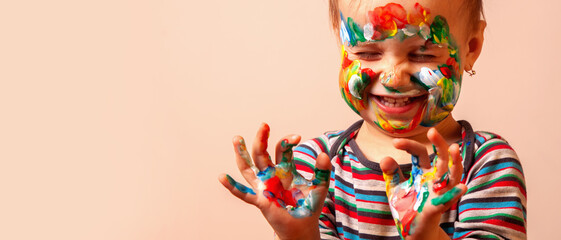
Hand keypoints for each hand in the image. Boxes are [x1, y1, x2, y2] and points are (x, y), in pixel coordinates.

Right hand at [218, 123, 330, 239]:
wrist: (303, 226)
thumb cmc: (308, 204)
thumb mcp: (319, 185)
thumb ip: (322, 170)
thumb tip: (324, 155)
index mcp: (285, 168)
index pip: (281, 149)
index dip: (287, 141)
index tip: (296, 137)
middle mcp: (272, 174)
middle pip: (261, 153)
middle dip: (262, 138)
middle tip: (264, 125)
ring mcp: (264, 186)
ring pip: (248, 168)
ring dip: (241, 153)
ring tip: (236, 139)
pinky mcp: (261, 200)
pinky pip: (244, 193)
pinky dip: (233, 186)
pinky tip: (222, 177)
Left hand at [381, 128, 466, 239]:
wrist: (409, 231)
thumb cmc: (406, 208)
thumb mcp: (395, 187)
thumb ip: (391, 173)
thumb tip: (385, 157)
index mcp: (423, 173)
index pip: (420, 153)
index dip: (409, 145)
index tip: (395, 143)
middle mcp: (433, 180)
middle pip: (441, 158)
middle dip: (439, 144)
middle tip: (433, 131)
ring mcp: (438, 193)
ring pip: (452, 175)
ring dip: (455, 163)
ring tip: (455, 148)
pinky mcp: (436, 208)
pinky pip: (448, 200)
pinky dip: (455, 194)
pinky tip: (462, 187)